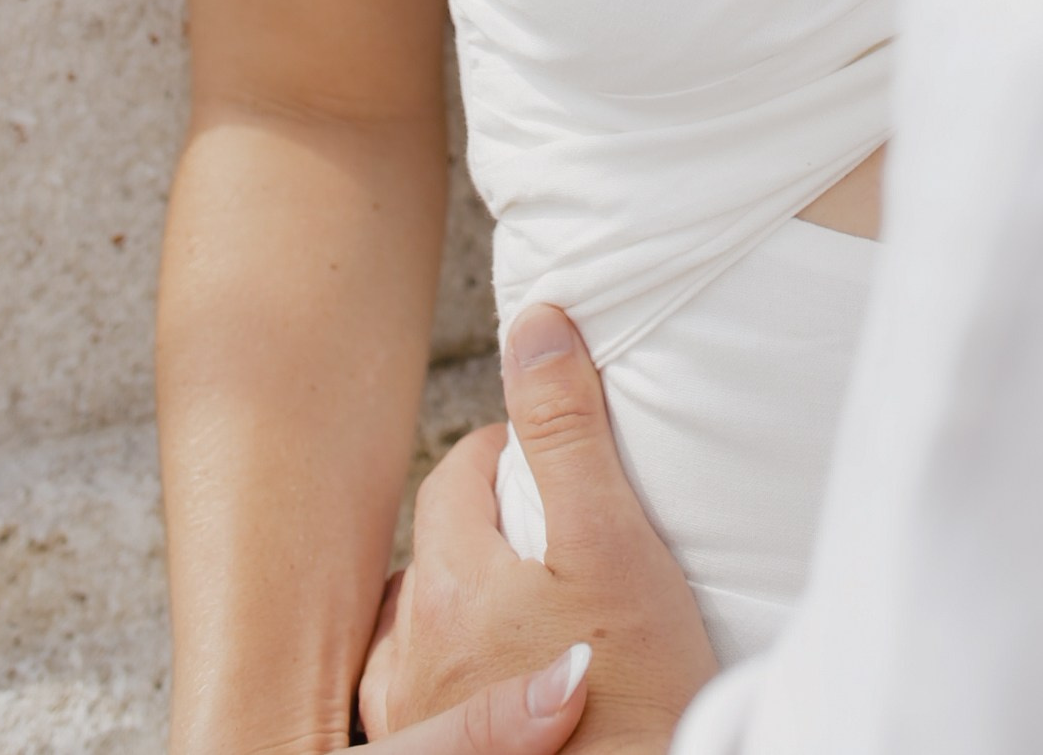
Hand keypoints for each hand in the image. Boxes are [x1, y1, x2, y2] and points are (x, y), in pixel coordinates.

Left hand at [360, 307, 718, 754]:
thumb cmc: (632, 695)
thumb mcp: (612, 544)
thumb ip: (565, 433)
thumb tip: (536, 327)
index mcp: (449, 583)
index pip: (457, 474)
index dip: (506, 451)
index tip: (547, 455)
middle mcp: (410, 650)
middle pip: (435, 549)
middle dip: (483, 521)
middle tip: (545, 521)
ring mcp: (412, 717)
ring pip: (418, 629)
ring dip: (458, 603)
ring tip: (517, 599)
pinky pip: (418, 704)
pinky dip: (449, 675)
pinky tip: (490, 680)